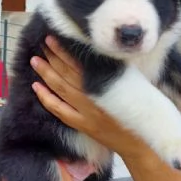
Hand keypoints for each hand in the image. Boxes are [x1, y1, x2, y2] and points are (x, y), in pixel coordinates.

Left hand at [30, 36, 156, 162]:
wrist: (145, 142)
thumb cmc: (145, 109)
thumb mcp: (135, 82)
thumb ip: (115, 69)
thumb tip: (98, 52)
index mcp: (107, 82)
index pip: (80, 61)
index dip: (65, 49)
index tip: (53, 37)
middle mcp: (94, 96)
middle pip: (68, 72)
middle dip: (53, 56)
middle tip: (43, 43)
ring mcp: (87, 112)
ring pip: (61, 89)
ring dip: (46, 73)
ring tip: (35, 60)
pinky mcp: (83, 125)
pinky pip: (60, 111)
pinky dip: (47, 98)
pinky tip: (36, 87)